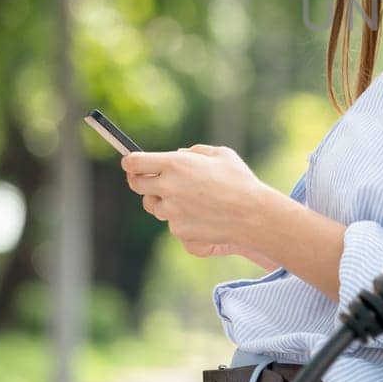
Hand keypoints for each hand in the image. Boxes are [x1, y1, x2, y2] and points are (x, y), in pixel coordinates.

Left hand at [121, 143, 280, 266]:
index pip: (134, 162)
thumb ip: (195, 151)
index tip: (131, 163)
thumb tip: (178, 154)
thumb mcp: (222, 154)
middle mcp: (167, 186)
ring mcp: (171, 210)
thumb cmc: (240, 181)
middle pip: (136, 184)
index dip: (130, 161)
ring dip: (163, 200)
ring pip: (154, 205)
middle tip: (152, 180)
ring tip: (188, 198)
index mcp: (175, 164)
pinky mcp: (178, 229)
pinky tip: (201, 214)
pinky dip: (180, 218)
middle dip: (141, 181)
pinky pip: (171, 222)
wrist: (252, 215)